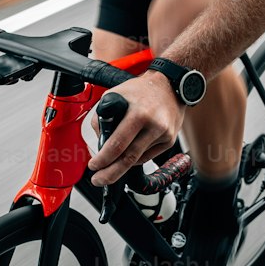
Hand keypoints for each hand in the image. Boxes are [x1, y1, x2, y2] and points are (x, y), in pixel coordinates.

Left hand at [88, 71, 184, 186]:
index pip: (117, 144)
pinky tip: (129, 151)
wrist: (171, 85)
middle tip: (98, 180)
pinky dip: (135, 157)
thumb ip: (101, 117)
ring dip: (121, 166)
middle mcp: (154, 125)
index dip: (103, 159)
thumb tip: (99, 141)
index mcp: (138, 113)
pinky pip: (148, 156)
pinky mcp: (170, 140)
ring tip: (110, 167)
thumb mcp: (114, 95)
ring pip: (137, 159)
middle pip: (128, 158)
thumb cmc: (141, 90)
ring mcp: (164, 134)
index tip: (93, 166)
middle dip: (110, 173)